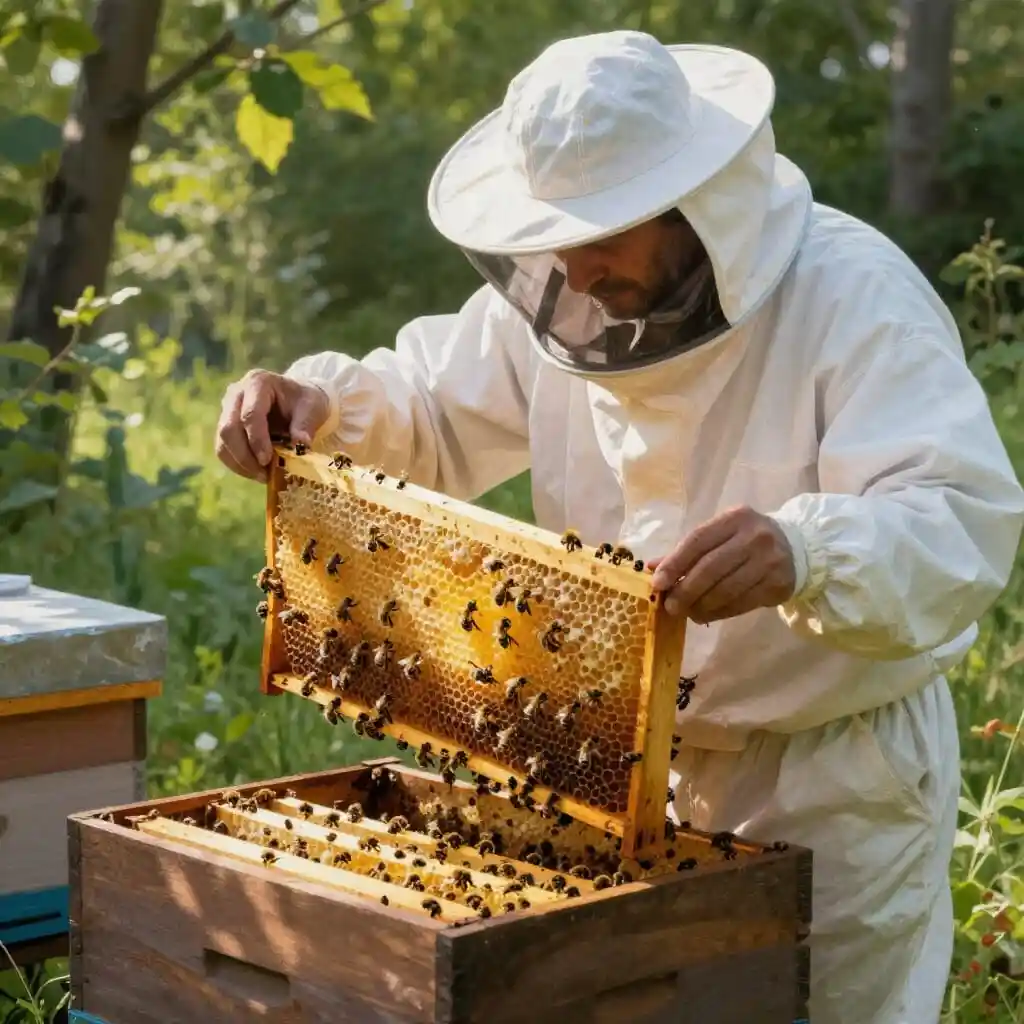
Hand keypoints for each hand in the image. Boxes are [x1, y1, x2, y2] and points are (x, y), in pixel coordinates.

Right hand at [215, 370, 329, 481]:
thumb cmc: (305, 401)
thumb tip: (300, 446)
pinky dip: (238, 465)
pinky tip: (256, 472)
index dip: (256, 440)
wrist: (297, 398)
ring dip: (240, 464)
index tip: (267, 460)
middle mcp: (236, 393)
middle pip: (228, 428)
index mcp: (258, 382)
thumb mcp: (313, 407)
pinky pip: (224, 449)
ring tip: (263, 476)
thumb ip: (305, 425)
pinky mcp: (225, 426)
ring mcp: (227, 409)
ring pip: (222, 442)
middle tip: (265, 474)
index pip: (250, 414)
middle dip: (245, 456)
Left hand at [649, 506, 796, 623]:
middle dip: (685, 590)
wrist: (796, 547)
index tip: (657, 583)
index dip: (674, 563)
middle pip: (711, 567)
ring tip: (687, 612)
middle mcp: (754, 536)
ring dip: (701, 605)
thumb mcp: (720, 535)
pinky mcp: (778, 584)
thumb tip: (652, 567)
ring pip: (726, 589)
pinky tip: (706, 614)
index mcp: (734, 518)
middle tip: (670, 606)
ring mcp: (769, 561)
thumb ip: (687, 550)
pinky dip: (719, 612)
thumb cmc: (745, 540)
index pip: (697, 540)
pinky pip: (741, 603)